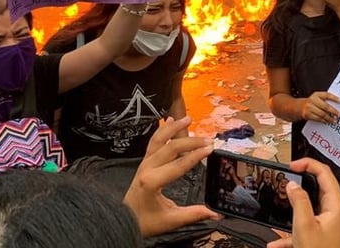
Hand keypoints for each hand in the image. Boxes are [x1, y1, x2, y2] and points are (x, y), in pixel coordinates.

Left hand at [123, 116, 219, 237]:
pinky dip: (163, 129)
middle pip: (171, 148)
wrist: (124, 220)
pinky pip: (154, 141)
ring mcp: (145, 162)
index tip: (210, 149)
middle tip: (208, 140)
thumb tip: (215, 215)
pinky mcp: (145, 161)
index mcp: (153, 181)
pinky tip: (170, 119)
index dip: (196, 156)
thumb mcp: (170, 220)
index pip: (179, 165)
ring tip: (188, 118)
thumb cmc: (146, 221)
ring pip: (159, 139)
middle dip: (192, 142)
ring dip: (174, 127)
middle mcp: (147, 167)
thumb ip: (193, 214)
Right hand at [267, 158, 339, 247]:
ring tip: (280, 209)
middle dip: (300, 183)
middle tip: (287, 178)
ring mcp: (331, 222)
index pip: (324, 172)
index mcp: (336, 204)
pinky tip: (277, 243)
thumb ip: (298, 201)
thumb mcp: (304, 226)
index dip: (307, 164)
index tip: (291, 166)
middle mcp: (336, 210)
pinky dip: (292, 231)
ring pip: (309, 207)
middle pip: (318, 186)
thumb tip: (293, 185)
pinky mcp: (325, 233)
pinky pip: (307, 225)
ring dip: (293, 210)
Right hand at [301, 92, 339, 123]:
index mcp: (317, 95)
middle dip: (333, 111)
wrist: (300, 106)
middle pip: (325, 106)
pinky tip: (328, 121)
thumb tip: (338, 105)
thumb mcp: (318, 98)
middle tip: (339, 115)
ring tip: (335, 120)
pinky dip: (324, 120)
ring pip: (322, 114)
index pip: (327, 95)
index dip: (334, 98)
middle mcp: (313, 100)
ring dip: (329, 118)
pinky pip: (318, 118)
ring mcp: (310, 108)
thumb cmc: (313, 102)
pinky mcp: (308, 114)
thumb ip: (326, 100)